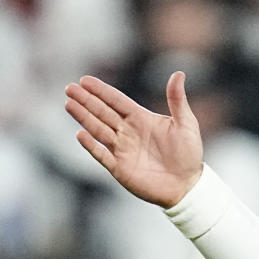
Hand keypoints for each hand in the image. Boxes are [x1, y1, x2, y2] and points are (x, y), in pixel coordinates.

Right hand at [64, 72, 203, 208]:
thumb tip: (179, 73)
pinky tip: (80, 134)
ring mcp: (122, 150)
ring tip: (69, 103)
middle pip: (103, 112)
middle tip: (69, 88)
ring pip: (98, 130)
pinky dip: (91, 145)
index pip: (117, 101)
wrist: (188, 185)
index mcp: (142, 119)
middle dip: (86, 100)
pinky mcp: (120, 168)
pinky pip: (102, 155)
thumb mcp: (186, 124)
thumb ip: (177, 100)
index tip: (85, 80)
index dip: (101, 91)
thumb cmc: (189, 154)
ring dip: (84, 117)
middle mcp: (129, 132)